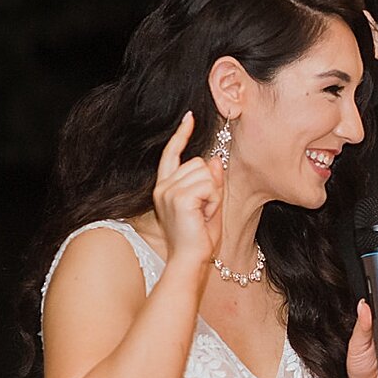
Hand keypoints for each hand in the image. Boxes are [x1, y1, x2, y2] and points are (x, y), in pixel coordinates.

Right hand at [152, 112, 224, 268]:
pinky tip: (204, 216)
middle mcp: (163, 187)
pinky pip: (208, 186)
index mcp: (165, 187)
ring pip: (205, 173)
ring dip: (213, 194)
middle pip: (198, 163)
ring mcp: (168, 191)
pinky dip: (213, 201)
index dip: (182, 135)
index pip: (172, 154)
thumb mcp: (209, 205)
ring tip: (203, 215)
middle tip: (205, 210)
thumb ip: (210, 182)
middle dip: (210, 185)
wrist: (190, 261)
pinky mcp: (179, 198)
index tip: (190, 117)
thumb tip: (213, 159)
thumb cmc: (198, 239)